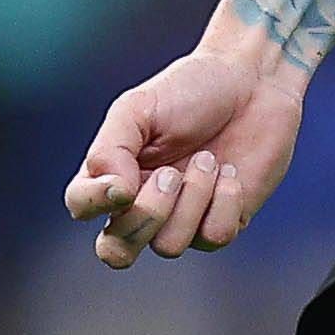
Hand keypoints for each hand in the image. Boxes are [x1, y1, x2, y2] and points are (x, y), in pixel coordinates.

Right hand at [63, 42, 307, 268]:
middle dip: (145, 218)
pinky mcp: (221, 223)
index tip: (124, 181)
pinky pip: (213, 238)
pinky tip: (231, 172)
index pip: (81, 207)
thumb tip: (116, 194)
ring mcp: (182, 219)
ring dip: (193, 197)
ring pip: (169, 245)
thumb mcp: (137, 107)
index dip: (95, 202)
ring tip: (209, 160)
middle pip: (117, 251)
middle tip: (171, 174)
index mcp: (112, 172)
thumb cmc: (190, 90)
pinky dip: (224, 203)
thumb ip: (110, 150)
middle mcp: (141, 204)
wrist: (253, 84)